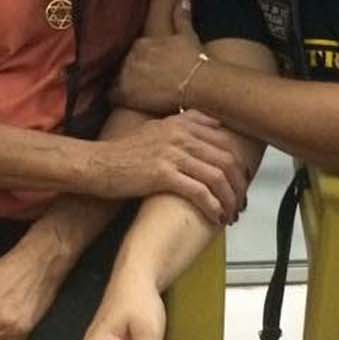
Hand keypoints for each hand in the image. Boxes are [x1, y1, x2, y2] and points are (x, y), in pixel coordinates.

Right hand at [92, 109, 246, 223]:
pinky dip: (212, 206)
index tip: (243, 180)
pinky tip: (215, 217)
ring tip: (231, 214)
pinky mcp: (162, 174)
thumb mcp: (155, 129)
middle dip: (239, 184)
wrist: (96, 164)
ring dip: (229, 199)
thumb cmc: (124, 152)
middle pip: (227, 159)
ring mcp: (172, 153)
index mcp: (182, 122)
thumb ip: (183, 126)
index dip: (240, 162)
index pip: (226, 140)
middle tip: (241, 202)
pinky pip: (199, 191)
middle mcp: (181, 134)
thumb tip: (209, 126)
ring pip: (217, 176)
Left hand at [113, 0, 207, 114]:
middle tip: (138, 82)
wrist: (197, 82)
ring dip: (121, 84)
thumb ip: (181, 17)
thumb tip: (183, 1)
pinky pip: (111, 95)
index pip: (131, 51)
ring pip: (114, 79)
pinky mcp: (126, 93)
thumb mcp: (187, 35)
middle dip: (128, 72)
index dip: (137, 61)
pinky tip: (124, 101)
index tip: (144, 68)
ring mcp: (126, 75)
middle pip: (121, 65)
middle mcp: (130, 56)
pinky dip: (115, 97)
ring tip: (131, 92)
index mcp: (141, 43)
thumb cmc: (194, 59)